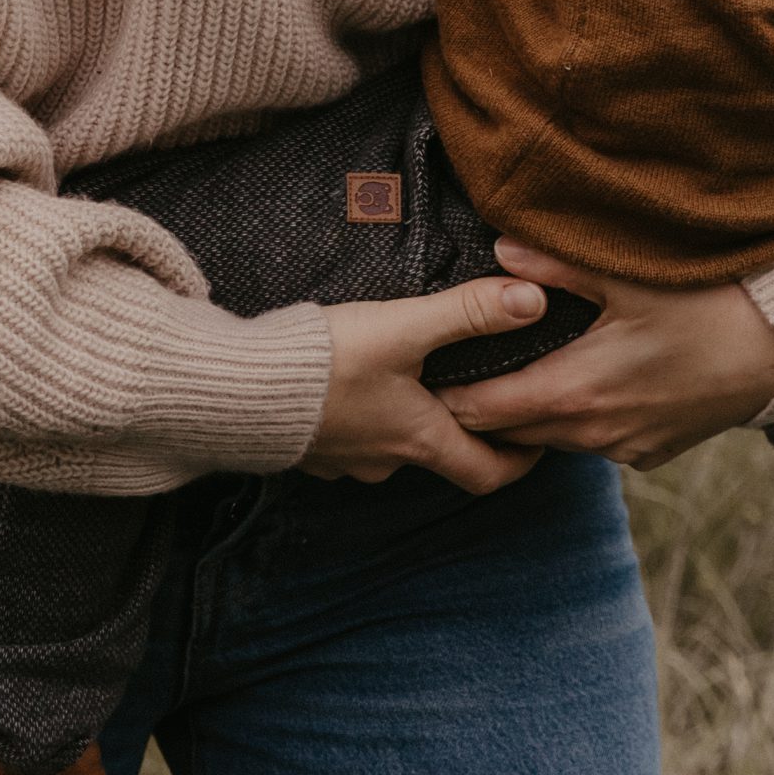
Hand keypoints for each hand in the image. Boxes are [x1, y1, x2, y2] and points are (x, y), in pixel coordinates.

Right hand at [302, 281, 551, 489]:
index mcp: (420, 439)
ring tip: (416, 376)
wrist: (235, 388)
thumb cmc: (324, 363)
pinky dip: (365, 416)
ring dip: (409, 419)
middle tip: (480, 392)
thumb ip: (469, 312)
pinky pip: (350, 437)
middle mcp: (386, 461)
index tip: (538, 438)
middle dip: (463, 427)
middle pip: (441, 455)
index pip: (488, 473)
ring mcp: (343, 460)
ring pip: (393, 445)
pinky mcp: (307, 446)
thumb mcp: (404, 328)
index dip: (520, 460)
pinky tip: (355, 382)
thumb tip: (535, 301)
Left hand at [437, 243, 773, 472]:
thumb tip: (499, 251)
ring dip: (528, 412)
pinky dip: (574, 419)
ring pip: (550, 438)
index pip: (482, 412)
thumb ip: (558, 264)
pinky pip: (592, 442)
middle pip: (509, 432)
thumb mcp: (630, 276)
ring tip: (511, 369)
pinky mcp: (649, 453)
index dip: (448, 395)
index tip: (429, 371)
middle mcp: (593, 433)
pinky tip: (579, 381)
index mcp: (575, 390)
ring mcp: (623, 448)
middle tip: (456, 369)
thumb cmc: (707, 307)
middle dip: (479, 407)